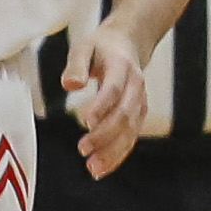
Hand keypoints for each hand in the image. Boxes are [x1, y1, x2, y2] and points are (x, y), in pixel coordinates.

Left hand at [61, 26, 149, 175]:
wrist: (129, 42)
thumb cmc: (100, 47)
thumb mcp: (83, 46)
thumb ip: (75, 65)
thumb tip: (70, 85)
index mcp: (122, 67)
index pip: (114, 89)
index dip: (102, 106)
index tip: (85, 122)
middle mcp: (136, 86)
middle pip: (125, 114)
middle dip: (105, 135)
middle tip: (82, 149)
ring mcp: (140, 101)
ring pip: (131, 130)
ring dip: (113, 151)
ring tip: (92, 168)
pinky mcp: (138, 114)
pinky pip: (131, 137)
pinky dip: (118, 154)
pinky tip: (102, 168)